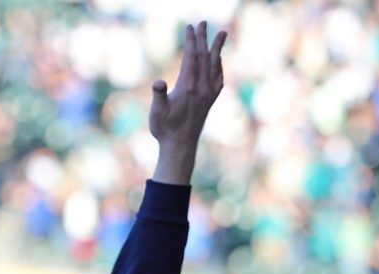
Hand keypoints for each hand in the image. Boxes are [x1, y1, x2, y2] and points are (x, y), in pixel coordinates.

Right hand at [150, 22, 226, 184]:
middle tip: (203, 23)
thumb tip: (159, 83)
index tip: (189, 27)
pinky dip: (219, 66)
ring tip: (221, 34)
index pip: (191, 57)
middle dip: (203, 39)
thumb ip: (158, 96)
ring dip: (216, 48)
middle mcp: (201, 88)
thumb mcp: (156, 113)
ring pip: (214, 66)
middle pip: (204, 57)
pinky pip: (218, 79)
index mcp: (188, 87)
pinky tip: (218, 62)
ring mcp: (208, 95)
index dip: (190, 40)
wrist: (180, 147)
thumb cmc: (165, 129)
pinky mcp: (210, 101)